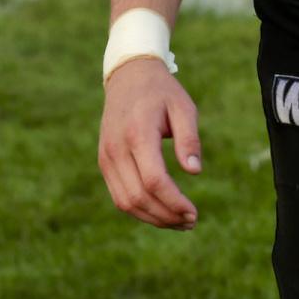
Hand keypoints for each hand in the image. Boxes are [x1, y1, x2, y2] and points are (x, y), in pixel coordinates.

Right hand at [99, 58, 201, 229]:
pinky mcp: (104, 162)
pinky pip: (119, 196)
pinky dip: (140, 209)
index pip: (154, 180)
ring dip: (153, 218)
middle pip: (138, 197)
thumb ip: (189, 138)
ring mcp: (106, 157)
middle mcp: (117, 149)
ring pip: (125, 202)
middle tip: (191, 222)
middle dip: (166, 216)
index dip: (174, 202)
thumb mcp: (183, 107)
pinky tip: (161, 211)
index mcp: (138, 133)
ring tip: (179, 222)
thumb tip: (194, 171)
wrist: (129, 76)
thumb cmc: (162, 92)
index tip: (194, 213)